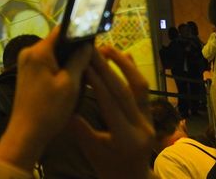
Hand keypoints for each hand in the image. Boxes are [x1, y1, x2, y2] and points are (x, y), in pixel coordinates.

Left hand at [0, 27, 92, 170]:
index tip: (94, 40)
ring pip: (53, 55)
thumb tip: (87, 45)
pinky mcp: (27, 74)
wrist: (26, 133)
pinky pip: (46, 64)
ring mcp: (26, 63)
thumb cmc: (49, 109)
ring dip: (67, 63)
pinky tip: (69, 83)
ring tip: (82, 76)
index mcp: (38, 51)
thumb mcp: (70, 85)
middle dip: (74, 52)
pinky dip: (58, 70)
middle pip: (58, 43)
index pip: (62, 30)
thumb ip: (79, 60)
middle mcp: (29, 52)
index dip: (79, 33)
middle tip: (91, 63)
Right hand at [71, 46, 154, 178]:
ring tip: (107, 48)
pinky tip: (124, 56)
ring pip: (140, 86)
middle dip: (106, 68)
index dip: (96, 82)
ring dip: (124, 64)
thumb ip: (80, 128)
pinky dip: (133, 72)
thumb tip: (65, 103)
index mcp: (126, 138)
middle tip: (91, 49)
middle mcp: (142, 126)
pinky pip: (144, 90)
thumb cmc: (109, 168)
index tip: (82, 64)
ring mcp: (150, 119)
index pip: (111, 103)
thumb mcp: (91, 152)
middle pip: (124, 90)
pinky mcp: (151, 114)